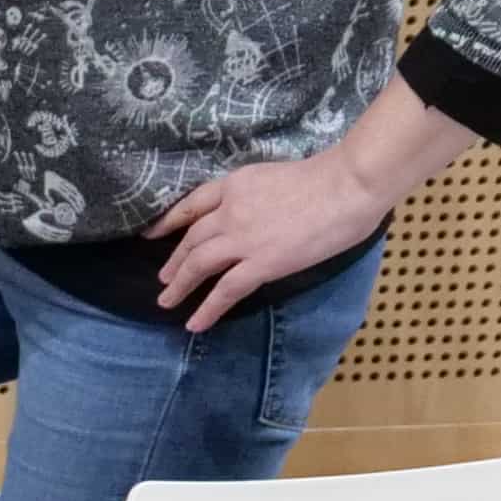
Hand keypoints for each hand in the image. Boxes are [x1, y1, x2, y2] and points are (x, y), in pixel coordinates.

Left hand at [146, 149, 396, 331]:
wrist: (347, 184)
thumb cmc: (328, 178)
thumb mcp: (275, 177)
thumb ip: (258, 196)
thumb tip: (258, 215)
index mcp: (236, 184)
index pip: (193, 203)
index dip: (170, 221)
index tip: (152, 234)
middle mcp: (231, 210)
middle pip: (192, 237)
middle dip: (175, 260)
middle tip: (163, 277)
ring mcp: (243, 237)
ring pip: (199, 264)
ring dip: (180, 284)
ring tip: (166, 301)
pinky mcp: (261, 263)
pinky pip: (225, 290)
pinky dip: (207, 309)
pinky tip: (195, 323)